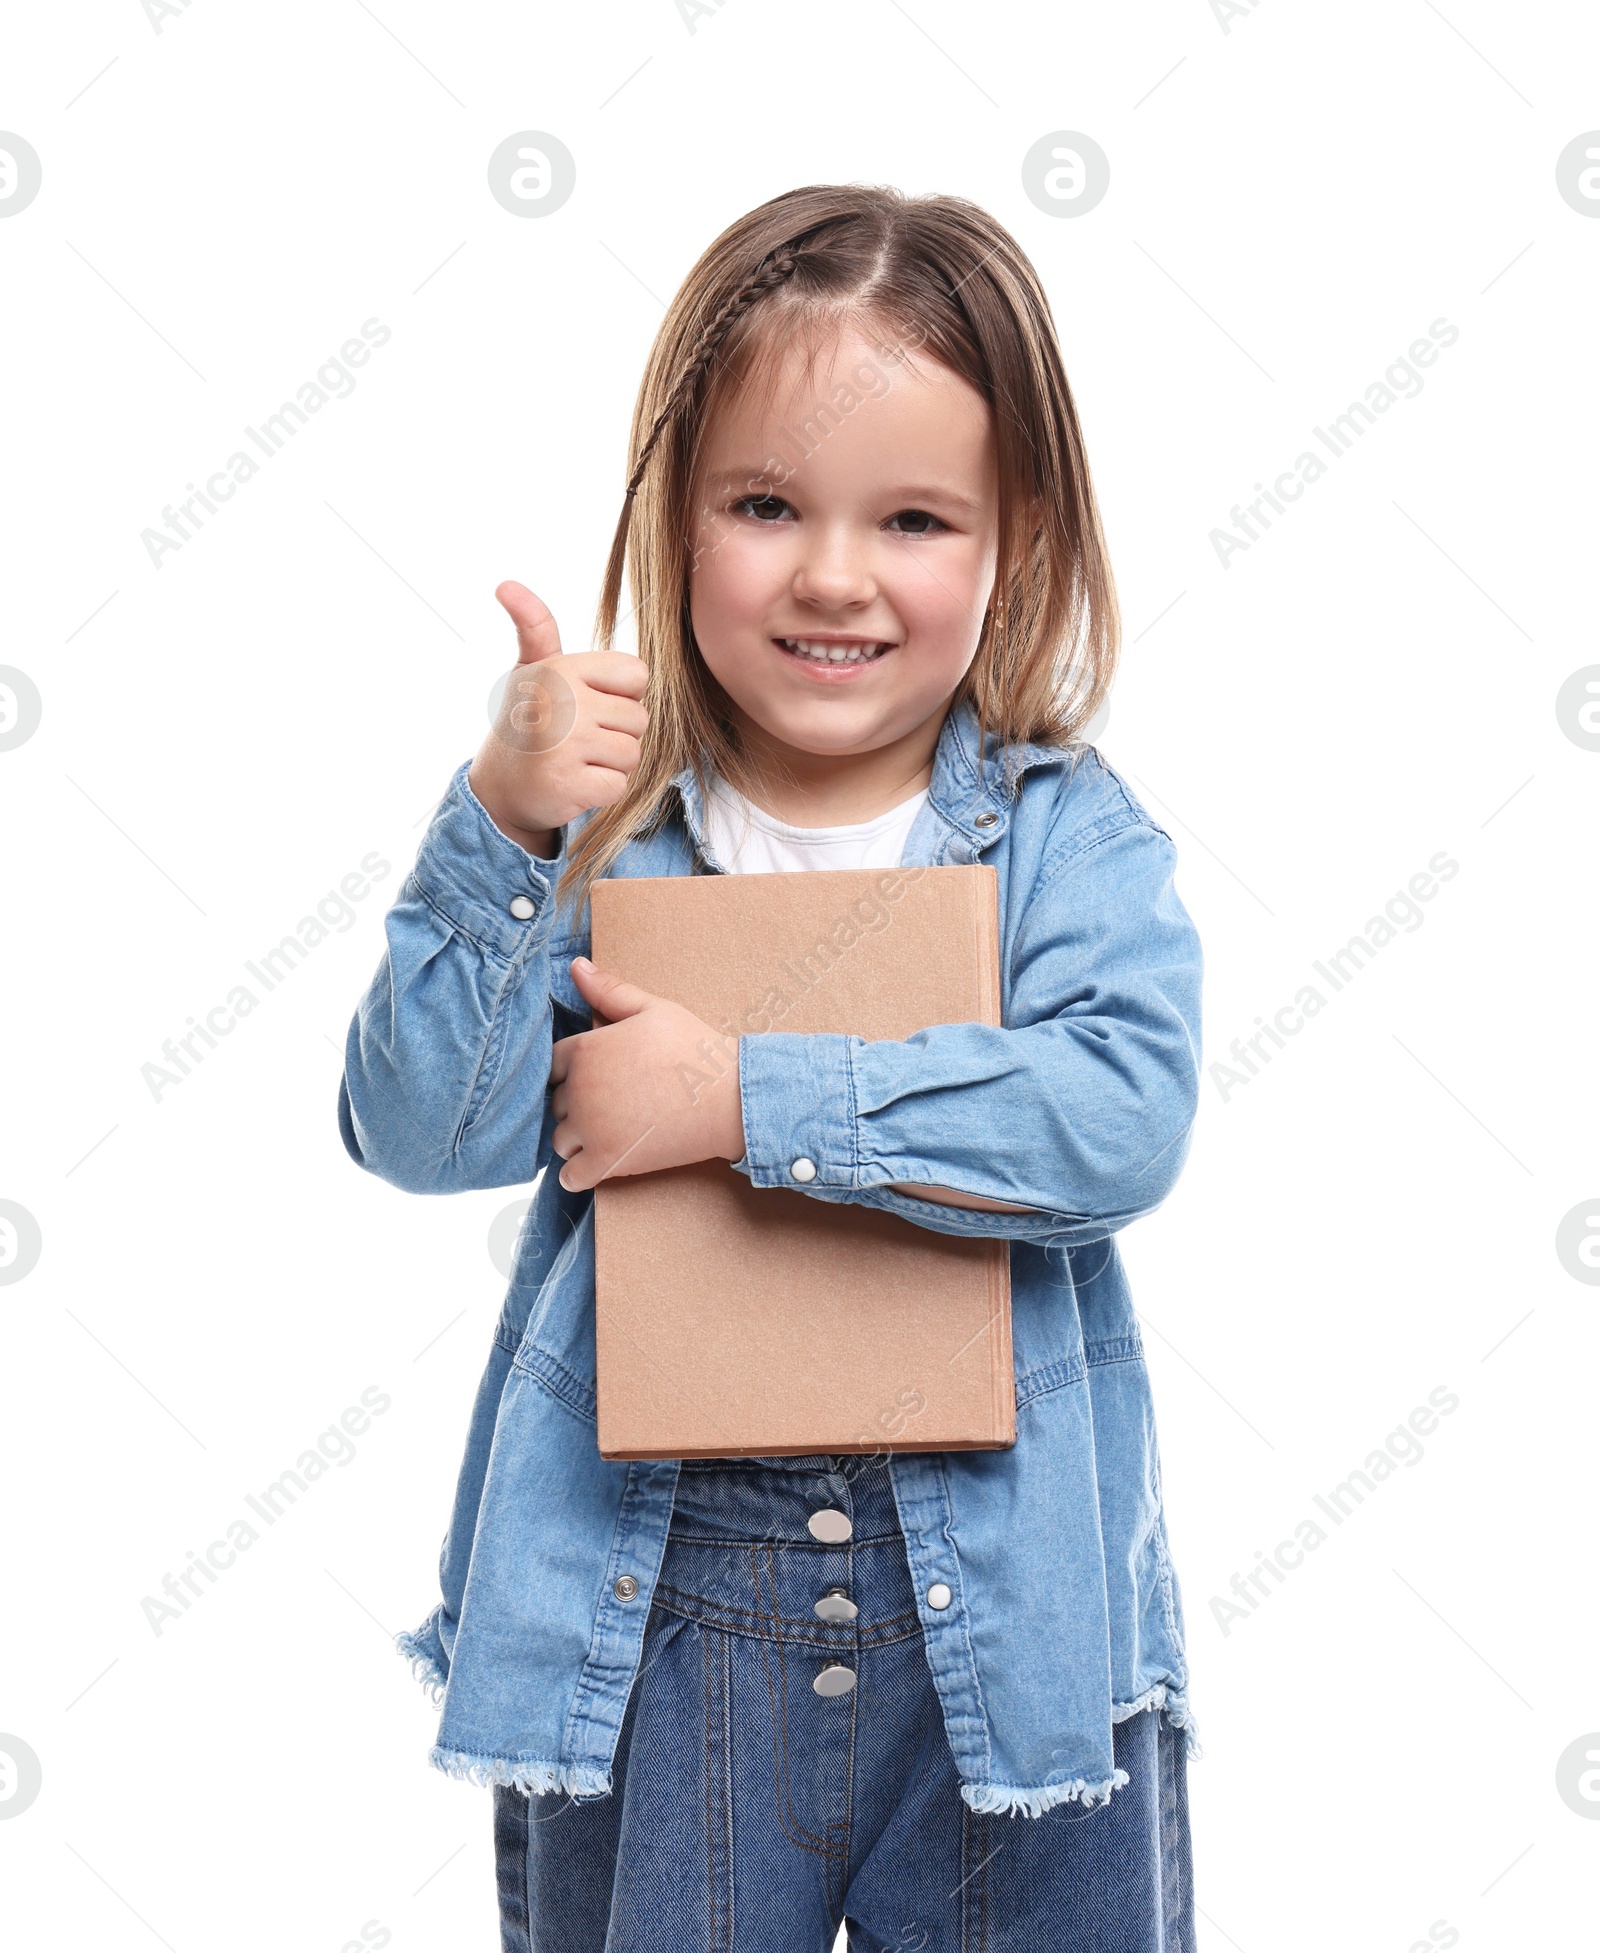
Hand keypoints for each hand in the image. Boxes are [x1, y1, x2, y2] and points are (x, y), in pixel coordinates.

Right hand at [468, 581, 649, 854]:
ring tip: (576, 759)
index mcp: (561, 667)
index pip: (636, 675)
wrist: (500, 786)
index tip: (586, 704)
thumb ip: (536, 625)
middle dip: (616, 734)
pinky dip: (601, 791)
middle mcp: (561, 700)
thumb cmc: (528, 722)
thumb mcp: (533, 669)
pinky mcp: (567, 784)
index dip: (619, 695)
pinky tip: (573, 783)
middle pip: (639, 718)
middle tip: (576, 738)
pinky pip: (618, 785)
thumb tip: (506, 584)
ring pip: (632, 753)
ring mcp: (563, 744)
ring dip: (610, 763)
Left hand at [548, 960, 745, 1191]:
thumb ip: (609, 991)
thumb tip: (575, 965)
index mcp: (585, 1051)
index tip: (594, 1076)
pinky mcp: (608, 1162)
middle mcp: (579, 1091)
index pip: (550, 1065)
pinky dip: (578, 1174)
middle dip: (574, 1103)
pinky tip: (594, 1164)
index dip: (569, 1070)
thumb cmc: (693, 1049)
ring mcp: (591, 1130)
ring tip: (606, 1129)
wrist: (728, 1099)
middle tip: (610, 1101)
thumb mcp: (652, 1009)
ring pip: (560, 1139)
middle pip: (555, 1103)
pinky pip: (572, 1177)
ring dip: (576, 1137)